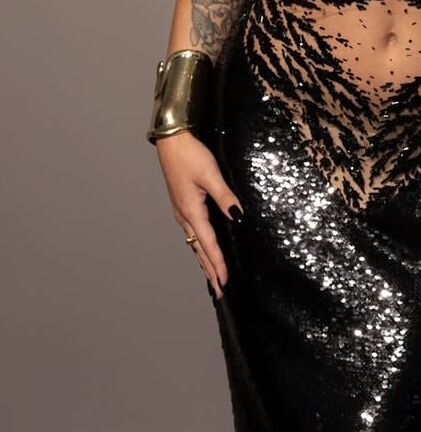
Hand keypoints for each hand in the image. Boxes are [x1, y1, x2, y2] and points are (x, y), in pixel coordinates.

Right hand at [155, 131, 244, 299]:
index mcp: (191, 211)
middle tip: (219, 290)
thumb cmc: (190, 155)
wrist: (171, 141)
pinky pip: (192, 232)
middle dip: (209, 270)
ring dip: (204, 260)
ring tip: (212, 277)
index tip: (225, 281)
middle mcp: (184, 215)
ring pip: (194, 242)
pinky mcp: (183, 204)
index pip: (208, 244)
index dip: (217, 263)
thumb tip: (238, 216)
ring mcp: (181, 211)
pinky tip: (203, 248)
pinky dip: (199, 246)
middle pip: (199, 249)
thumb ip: (225, 197)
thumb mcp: (211, 175)